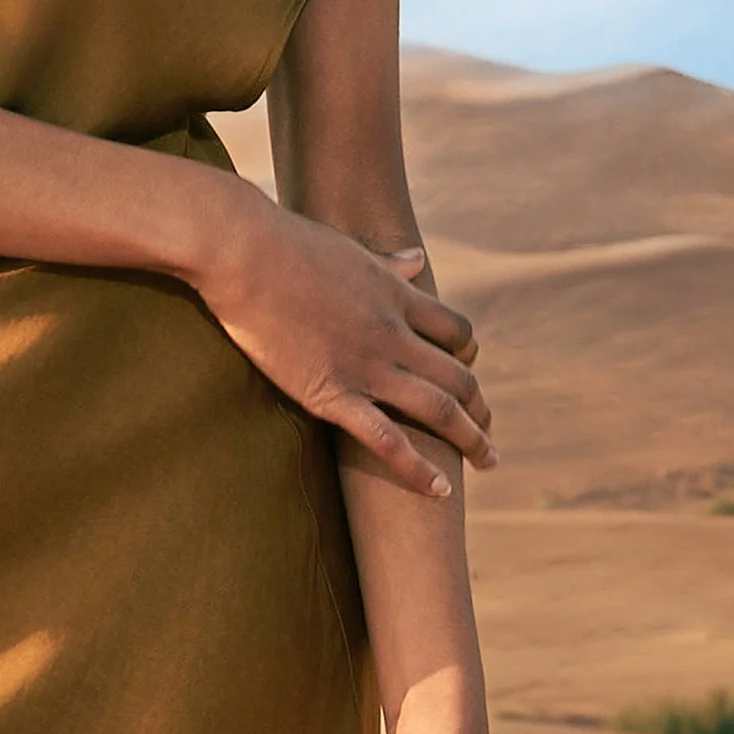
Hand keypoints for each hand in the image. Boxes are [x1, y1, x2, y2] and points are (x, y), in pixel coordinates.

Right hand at [195, 188, 494, 497]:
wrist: (245, 253)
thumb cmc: (287, 243)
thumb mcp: (351, 250)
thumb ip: (389, 262)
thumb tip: (419, 257)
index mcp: (398, 296)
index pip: (458, 332)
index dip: (469, 357)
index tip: (467, 374)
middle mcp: (394, 334)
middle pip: (459, 378)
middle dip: (480, 410)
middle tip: (489, 435)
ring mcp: (367, 366)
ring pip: (440, 410)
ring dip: (472, 440)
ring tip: (488, 462)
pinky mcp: (332, 393)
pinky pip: (387, 440)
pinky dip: (419, 469)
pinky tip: (441, 490)